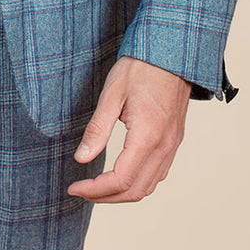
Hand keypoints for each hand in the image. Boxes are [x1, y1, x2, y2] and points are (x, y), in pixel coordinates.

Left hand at [67, 55, 189, 202]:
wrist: (173, 51)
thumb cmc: (140, 67)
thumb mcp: (112, 94)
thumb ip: (98, 129)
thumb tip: (81, 159)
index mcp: (148, 136)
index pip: (121, 180)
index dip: (95, 189)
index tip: (74, 187)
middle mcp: (164, 146)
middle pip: (135, 191)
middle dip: (105, 197)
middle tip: (81, 190)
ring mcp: (173, 144)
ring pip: (149, 186)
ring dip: (122, 194)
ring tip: (97, 187)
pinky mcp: (174, 139)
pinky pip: (158, 173)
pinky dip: (137, 183)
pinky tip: (120, 175)